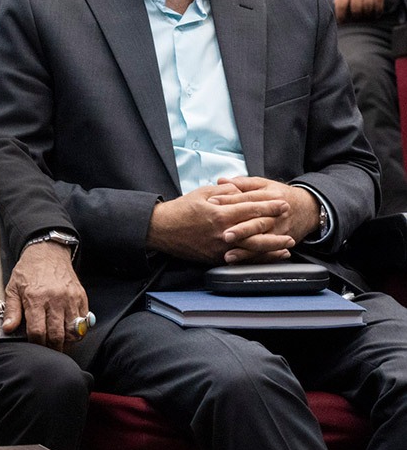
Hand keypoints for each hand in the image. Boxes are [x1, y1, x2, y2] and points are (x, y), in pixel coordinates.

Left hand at [1, 241, 87, 350]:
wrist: (48, 251)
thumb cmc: (29, 270)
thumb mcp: (13, 287)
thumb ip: (12, 310)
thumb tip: (8, 328)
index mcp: (36, 298)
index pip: (38, 331)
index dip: (36, 344)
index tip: (34, 346)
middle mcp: (55, 299)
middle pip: (57, 335)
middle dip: (52, 348)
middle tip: (48, 351)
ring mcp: (70, 299)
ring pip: (73, 331)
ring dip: (66, 342)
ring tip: (59, 344)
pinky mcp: (81, 297)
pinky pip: (84, 321)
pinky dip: (78, 331)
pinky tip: (69, 332)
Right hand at [147, 182, 290, 264]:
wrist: (160, 230)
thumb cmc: (180, 210)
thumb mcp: (201, 193)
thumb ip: (225, 192)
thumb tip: (242, 190)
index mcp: (219, 214)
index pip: (251, 208)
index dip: (269, 205)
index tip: (282, 202)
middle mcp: (222, 232)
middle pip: (257, 228)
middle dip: (275, 222)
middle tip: (289, 218)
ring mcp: (220, 247)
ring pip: (253, 248)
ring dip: (273, 245)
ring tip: (288, 243)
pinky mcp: (216, 258)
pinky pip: (243, 259)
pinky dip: (259, 258)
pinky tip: (270, 256)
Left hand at [211, 176, 320, 261]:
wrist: (308, 208)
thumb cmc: (279, 195)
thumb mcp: (264, 184)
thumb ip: (242, 183)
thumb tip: (221, 180)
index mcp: (270, 196)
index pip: (247, 199)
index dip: (229, 201)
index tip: (212, 203)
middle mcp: (276, 215)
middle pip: (257, 223)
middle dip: (241, 230)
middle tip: (224, 235)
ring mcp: (279, 230)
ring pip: (261, 241)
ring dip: (245, 250)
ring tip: (229, 255)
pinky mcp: (280, 242)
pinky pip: (265, 252)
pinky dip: (253, 258)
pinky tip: (240, 261)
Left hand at [333, 0, 389, 21]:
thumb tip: (336, 2)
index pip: (340, 4)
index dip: (340, 16)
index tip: (341, 21)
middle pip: (355, 9)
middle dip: (355, 18)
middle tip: (355, 21)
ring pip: (367, 8)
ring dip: (366, 15)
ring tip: (365, 18)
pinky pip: (379, 3)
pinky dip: (377, 11)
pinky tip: (376, 14)